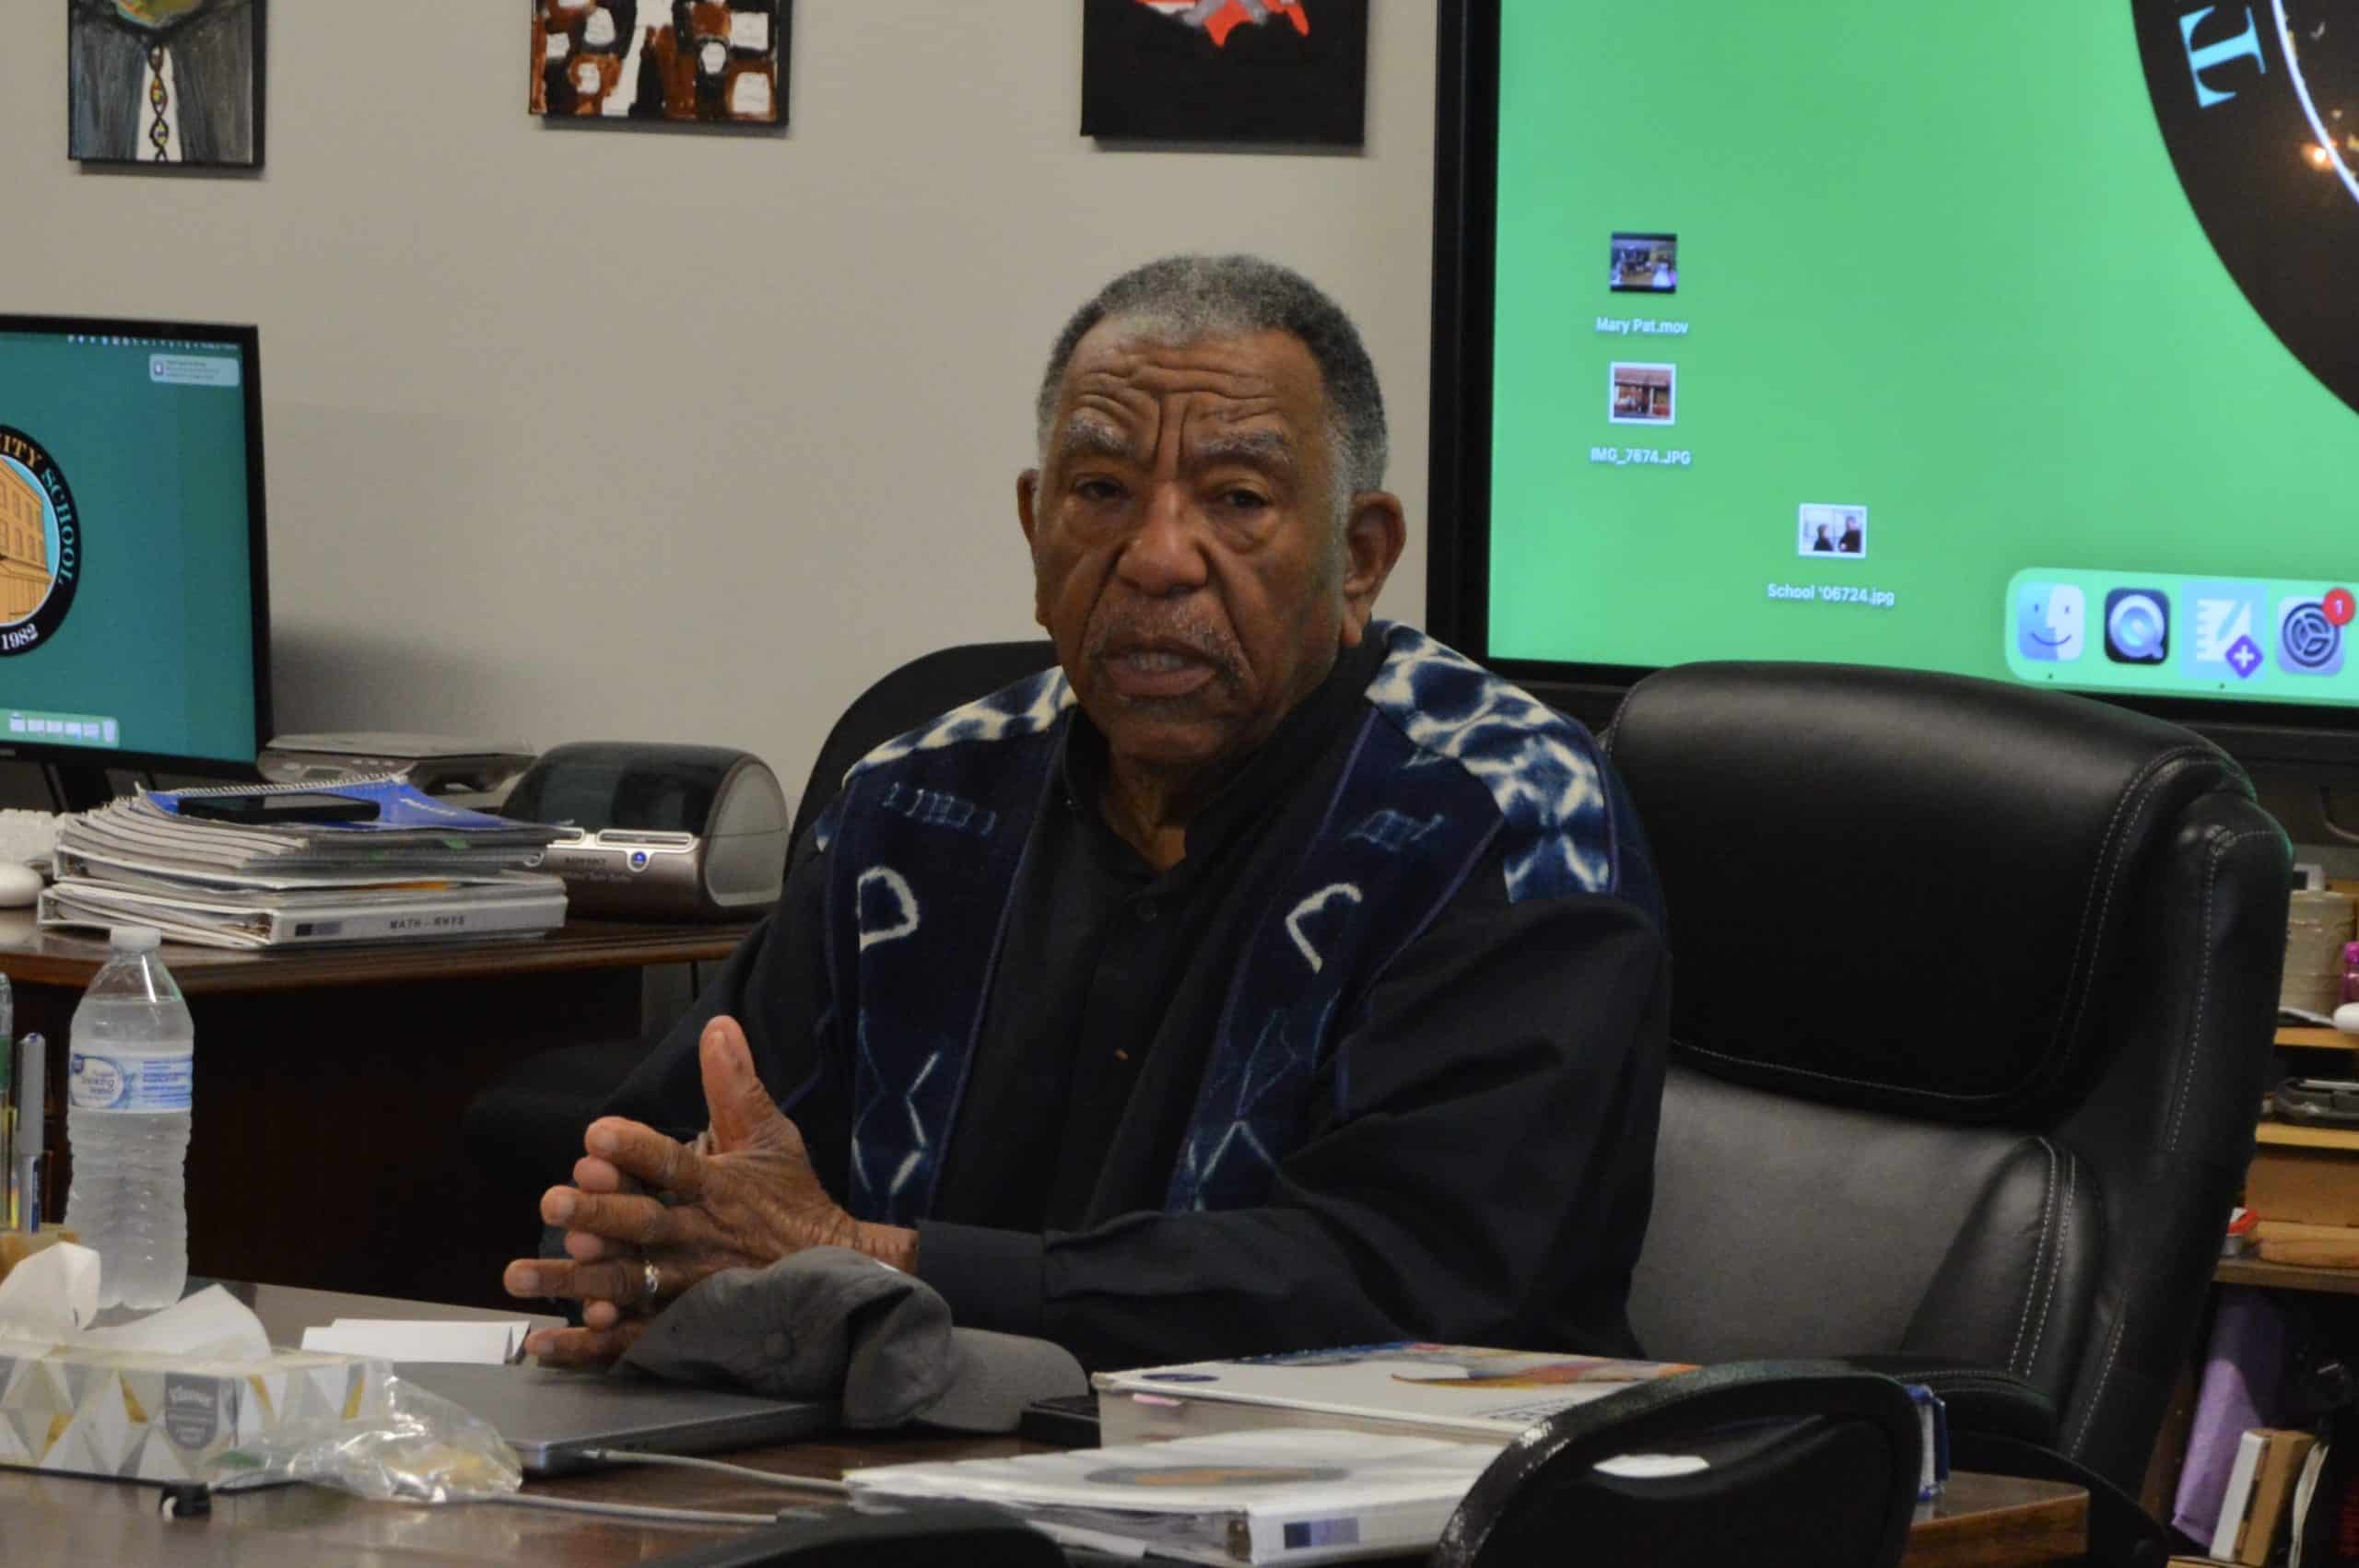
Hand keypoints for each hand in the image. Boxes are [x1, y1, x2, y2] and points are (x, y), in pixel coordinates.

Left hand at [503, 1017, 916, 1365]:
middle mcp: (702, 1238)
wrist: (834, 1277)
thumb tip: (718, 1024)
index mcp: (721, 1189)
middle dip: (600, 1213)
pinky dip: (588, 1346)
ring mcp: (691, 1288)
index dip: (638, 1150)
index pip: (676, 1164)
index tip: (596, 1135)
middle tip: (554, 1202)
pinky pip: (631, 1341)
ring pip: (626, 1284)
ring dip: (573, 1279)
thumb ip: (735, 1085)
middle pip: (645, 1226)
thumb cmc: (794, 1203)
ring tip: (519, 1275)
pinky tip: (543, 1341)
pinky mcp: (684, 1328)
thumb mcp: (771, 1139)